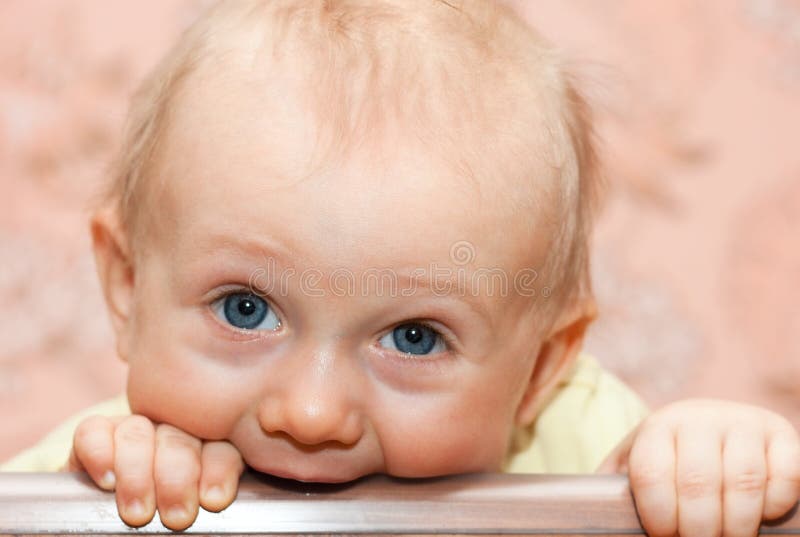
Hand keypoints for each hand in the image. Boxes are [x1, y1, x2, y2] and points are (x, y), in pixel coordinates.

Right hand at [65, 414, 244, 530]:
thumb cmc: (165, 525)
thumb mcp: (190, 506)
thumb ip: (209, 494)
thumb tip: (216, 503)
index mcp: (208, 450)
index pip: (221, 448)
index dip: (219, 470)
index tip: (214, 500)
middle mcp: (173, 434)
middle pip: (180, 438)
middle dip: (177, 478)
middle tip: (177, 517)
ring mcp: (134, 432)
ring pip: (138, 431)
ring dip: (138, 472)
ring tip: (139, 513)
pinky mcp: (94, 436)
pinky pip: (93, 431)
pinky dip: (99, 453)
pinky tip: (107, 480)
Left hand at [601, 399, 799, 536]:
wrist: (713, 429)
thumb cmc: (668, 464)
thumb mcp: (634, 470)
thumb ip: (612, 493)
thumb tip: (586, 520)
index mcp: (657, 426)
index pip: (651, 472)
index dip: (657, 515)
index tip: (663, 535)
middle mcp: (698, 417)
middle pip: (697, 484)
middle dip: (697, 529)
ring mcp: (742, 421)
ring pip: (744, 484)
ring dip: (737, 526)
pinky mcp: (781, 432)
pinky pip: (784, 477)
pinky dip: (774, 505)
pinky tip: (761, 514)